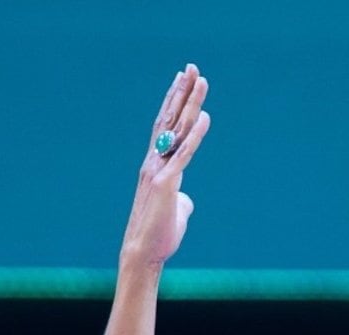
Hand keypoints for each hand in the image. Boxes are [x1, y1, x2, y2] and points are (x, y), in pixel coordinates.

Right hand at [120, 64, 211, 269]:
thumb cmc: (159, 235)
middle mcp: (154, 161)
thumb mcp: (174, 211)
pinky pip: (184, 154)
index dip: (174, 101)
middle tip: (192, 67)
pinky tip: (205, 117)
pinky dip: (195, 135)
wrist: (143, 253)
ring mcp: (159, 170)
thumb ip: (181, 199)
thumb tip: (186, 199)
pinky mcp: (168, 184)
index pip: (165, 125)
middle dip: (182, 92)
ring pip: (177, 130)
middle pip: (170, 119)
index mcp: (156, 165)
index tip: (182, 80)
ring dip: (190, 103)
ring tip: (200, 80)